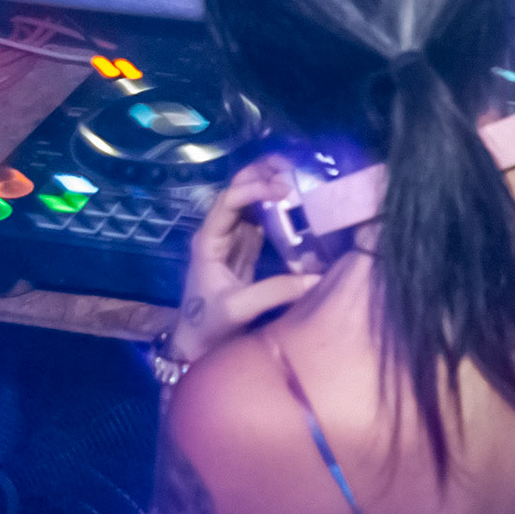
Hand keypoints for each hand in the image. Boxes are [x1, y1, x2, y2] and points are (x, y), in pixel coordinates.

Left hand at [172, 158, 319, 363]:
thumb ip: (275, 291)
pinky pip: (262, 219)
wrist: (197, 347)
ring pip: (250, 200)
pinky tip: (298, 199)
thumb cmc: (209, 327)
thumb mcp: (239, 309)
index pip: (229, 201)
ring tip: (299, 174)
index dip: (255, 190)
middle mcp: (219, 232)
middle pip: (237, 190)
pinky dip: (279, 205)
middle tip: (293, 166)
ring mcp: (233, 239)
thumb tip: (317, 277)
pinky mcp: (247, 249)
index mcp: (209, 240)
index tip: (284, 190)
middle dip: (262, 173)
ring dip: (271, 184)